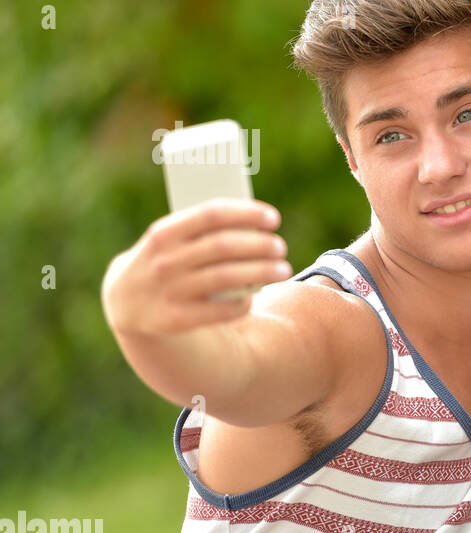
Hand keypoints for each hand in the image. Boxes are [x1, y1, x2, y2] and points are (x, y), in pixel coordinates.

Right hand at [102, 198, 290, 335]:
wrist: (125, 301)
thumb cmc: (164, 261)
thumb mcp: (169, 239)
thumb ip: (202, 230)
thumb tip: (256, 226)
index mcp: (164, 233)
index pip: (212, 214)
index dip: (247, 214)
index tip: (273, 219)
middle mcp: (165, 260)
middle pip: (224, 246)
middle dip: (260, 245)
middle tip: (280, 247)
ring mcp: (169, 290)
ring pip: (226, 278)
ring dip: (261, 272)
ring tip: (283, 270)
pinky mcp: (175, 319)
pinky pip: (219, 311)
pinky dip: (242, 304)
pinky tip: (252, 299)